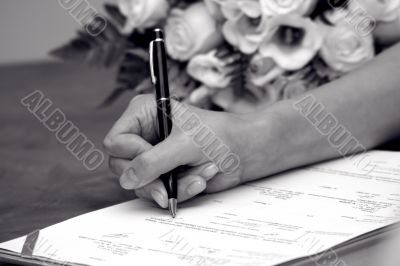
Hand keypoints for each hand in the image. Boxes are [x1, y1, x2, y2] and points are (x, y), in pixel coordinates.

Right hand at [103, 94, 274, 207]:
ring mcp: (152, 156)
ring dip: (172, 185)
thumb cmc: (219, 136)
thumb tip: (127, 179)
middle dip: (152, 179)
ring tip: (199, 174)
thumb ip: (153, 162)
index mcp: (144, 114)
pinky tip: (199, 179)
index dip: (134, 154)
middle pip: (122, 166)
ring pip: (140, 183)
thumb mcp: (184, 145)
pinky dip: (179, 190)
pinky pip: (157, 191)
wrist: (243, 152)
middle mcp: (144, 134)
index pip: (116, 141)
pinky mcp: (163, 173)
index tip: (159, 158)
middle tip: (168, 186)